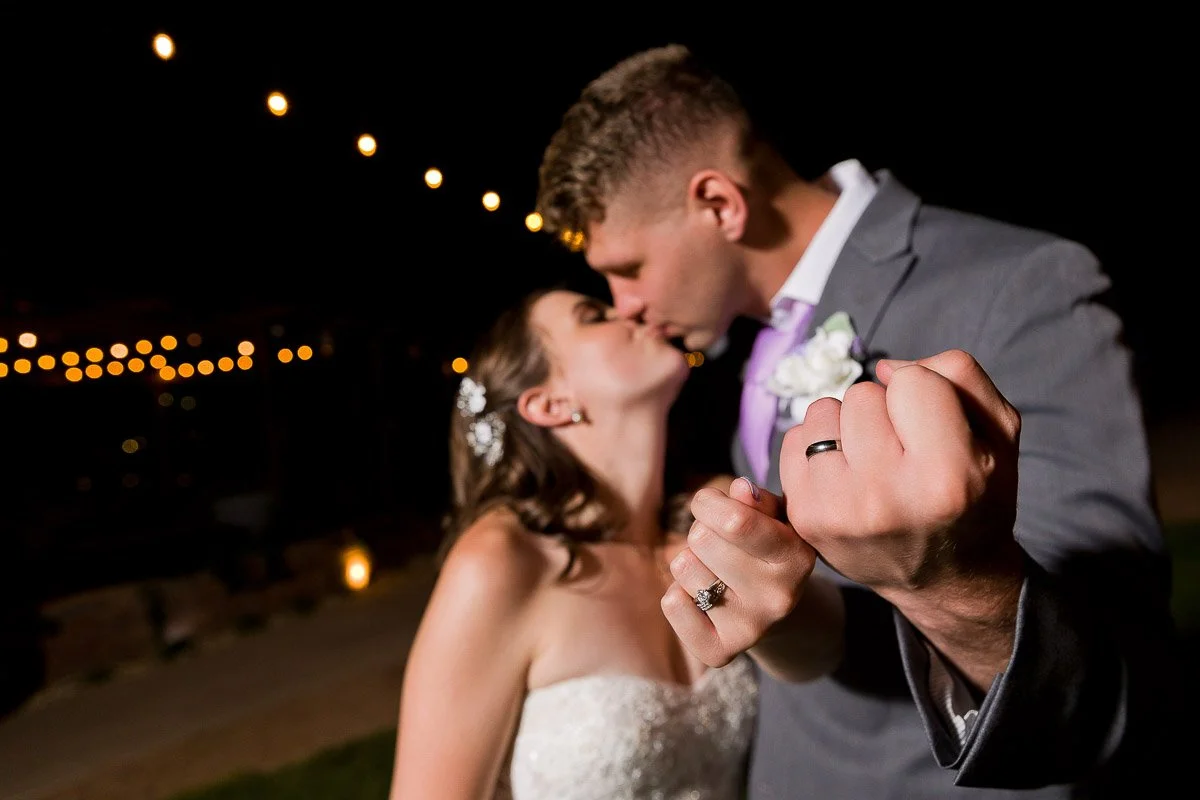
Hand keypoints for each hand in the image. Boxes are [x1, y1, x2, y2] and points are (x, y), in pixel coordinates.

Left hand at [661, 476, 817, 667]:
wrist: (773, 610)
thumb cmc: (765, 547)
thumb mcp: (772, 518)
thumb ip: (757, 501)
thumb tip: (740, 490)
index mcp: (796, 558)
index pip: (734, 520)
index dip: (708, 503)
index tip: (710, 504)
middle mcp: (779, 598)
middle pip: (701, 540)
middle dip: (700, 532)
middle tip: (717, 544)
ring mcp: (751, 629)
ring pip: (683, 567)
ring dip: (690, 561)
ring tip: (713, 569)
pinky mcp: (720, 652)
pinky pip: (672, 603)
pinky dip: (678, 593)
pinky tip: (701, 596)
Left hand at [779, 349, 1023, 684]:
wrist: (945, 579)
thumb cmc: (976, 497)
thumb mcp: (998, 434)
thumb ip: (958, 377)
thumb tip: (884, 368)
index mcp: (948, 477)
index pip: (913, 382)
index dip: (926, 395)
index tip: (936, 429)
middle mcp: (887, 497)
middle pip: (863, 394)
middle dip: (884, 410)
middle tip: (904, 450)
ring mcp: (838, 510)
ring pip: (823, 411)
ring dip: (846, 426)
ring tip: (873, 461)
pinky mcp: (805, 517)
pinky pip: (793, 440)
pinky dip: (817, 447)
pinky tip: (846, 475)